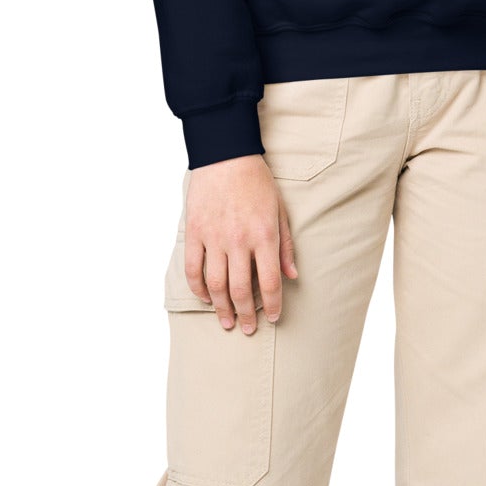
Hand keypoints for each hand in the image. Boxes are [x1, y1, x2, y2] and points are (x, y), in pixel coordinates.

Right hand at [182, 155, 296, 333]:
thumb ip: (285, 245)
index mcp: (264, 235)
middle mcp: (239, 240)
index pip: (269, 282)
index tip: (272, 318)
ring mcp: (214, 237)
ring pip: (215, 284)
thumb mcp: (280, 211)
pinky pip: (193, 268)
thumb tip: (292, 276)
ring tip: (226, 321)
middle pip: (240, 290)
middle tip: (247, 328)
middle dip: (245, 314)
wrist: (226, 156)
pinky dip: (198, 287)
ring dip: (221, 307)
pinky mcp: (195, 232)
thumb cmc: (258, 183)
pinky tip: (206, 297)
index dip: (271, 305)